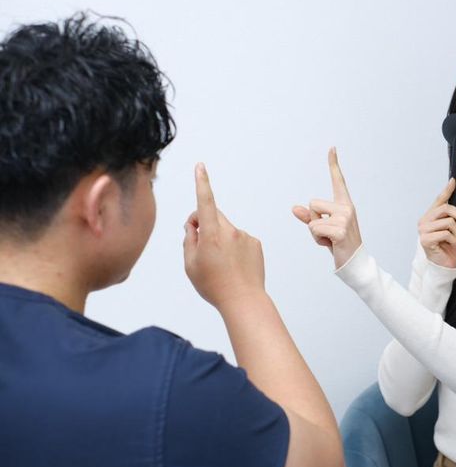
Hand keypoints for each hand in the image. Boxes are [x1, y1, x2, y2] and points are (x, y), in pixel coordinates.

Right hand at [183, 163, 265, 309]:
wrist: (244, 300)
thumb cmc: (214, 285)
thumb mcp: (190, 264)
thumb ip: (188, 239)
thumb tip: (193, 224)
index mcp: (211, 235)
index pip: (204, 203)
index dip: (201, 183)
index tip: (200, 166)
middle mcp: (230, 231)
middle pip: (213, 216)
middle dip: (204, 223)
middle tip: (199, 245)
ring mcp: (245, 236)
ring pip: (226, 229)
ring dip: (220, 238)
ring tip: (221, 263)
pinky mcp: (256, 243)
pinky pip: (240, 238)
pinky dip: (234, 247)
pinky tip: (234, 265)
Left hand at [292, 148, 362, 268]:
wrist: (354, 262)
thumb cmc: (338, 243)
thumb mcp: (322, 228)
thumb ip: (309, 218)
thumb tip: (294, 208)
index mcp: (344, 204)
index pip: (338, 181)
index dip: (333, 164)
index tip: (332, 148)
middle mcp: (346, 207)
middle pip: (312, 204)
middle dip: (313, 220)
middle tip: (328, 233)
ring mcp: (345, 218)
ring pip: (312, 219)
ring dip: (315, 232)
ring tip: (330, 239)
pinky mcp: (340, 230)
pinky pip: (314, 229)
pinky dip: (317, 239)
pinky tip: (331, 244)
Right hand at [418, 178, 455, 268]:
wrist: (445, 264)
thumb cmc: (449, 246)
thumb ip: (455, 213)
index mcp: (430, 216)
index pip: (439, 200)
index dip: (447, 190)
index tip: (453, 181)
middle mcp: (424, 221)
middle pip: (446, 209)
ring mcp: (423, 230)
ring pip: (448, 222)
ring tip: (453, 239)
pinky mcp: (425, 240)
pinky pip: (446, 233)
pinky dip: (452, 239)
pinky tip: (449, 244)